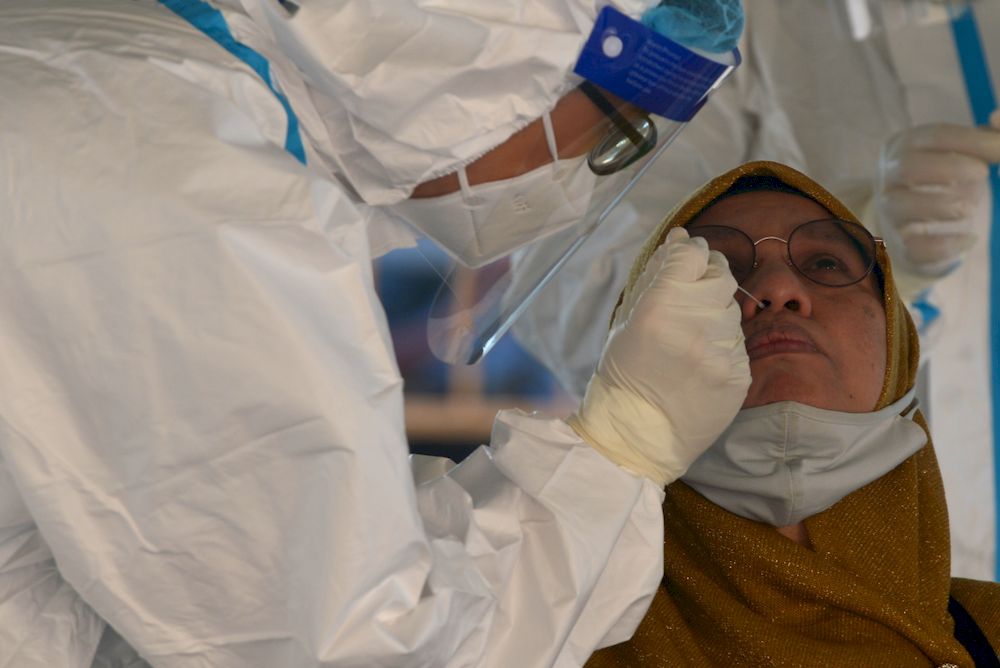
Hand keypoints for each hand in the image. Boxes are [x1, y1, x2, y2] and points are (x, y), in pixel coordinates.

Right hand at [567, 228, 750, 486]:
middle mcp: (695, 325)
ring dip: (715, 314)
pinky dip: (722, 346)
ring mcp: (722, 352)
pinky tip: (699, 365)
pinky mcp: (739, 375)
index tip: (686, 257)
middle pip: (721, 275)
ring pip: (731, 310)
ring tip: (690, 340)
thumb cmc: (623, 376)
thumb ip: (655, 279)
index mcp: (659, 308)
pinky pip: (738, 344)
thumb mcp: (626, 322)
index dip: (689, 250)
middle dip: (708, 275)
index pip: (692, 254)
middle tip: (692, 293)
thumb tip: (678, 240)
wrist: (638, 437)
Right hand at [877, 113, 999, 275]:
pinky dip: (943, 245)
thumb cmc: (939, 179)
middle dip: (949, 168)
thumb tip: (997, 119)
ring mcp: (889, 213)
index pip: (935, 136)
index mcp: (905, 147)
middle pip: (907, 166)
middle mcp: (889, 178)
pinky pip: (912, 247)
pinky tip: (969, 239)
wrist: (906, 223)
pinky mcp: (898, 245)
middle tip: (982, 174)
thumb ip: (985, 139)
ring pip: (900, 205)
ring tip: (970, 208)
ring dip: (940, 204)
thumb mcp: (958, 152)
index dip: (971, 141)